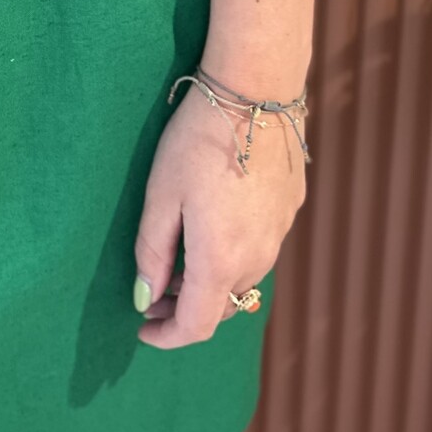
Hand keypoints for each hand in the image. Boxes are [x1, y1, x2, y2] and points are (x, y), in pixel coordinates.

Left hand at [131, 77, 307, 346]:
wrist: (256, 94)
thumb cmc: (198, 141)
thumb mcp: (161, 196)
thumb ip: (152, 252)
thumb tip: (145, 299)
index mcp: (220, 260)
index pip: (197, 326)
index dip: (167, 337)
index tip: (143, 330)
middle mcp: (258, 258)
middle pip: (221, 307)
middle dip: (184, 309)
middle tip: (152, 294)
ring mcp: (279, 236)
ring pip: (242, 280)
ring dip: (209, 283)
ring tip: (176, 261)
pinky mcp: (289, 212)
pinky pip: (258, 251)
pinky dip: (231, 256)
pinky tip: (210, 226)